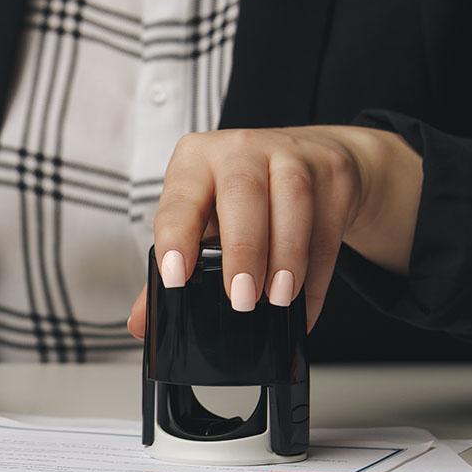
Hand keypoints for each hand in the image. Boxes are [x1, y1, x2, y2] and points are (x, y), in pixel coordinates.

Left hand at [126, 126, 421, 335]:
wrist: (308, 157)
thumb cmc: (239, 196)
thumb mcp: (202, 219)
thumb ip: (171, 267)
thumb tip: (140, 322)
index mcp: (195, 160)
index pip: (181, 197)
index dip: (176, 236)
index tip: (175, 277)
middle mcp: (240, 149)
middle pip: (243, 191)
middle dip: (242, 249)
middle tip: (240, 299)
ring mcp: (291, 155)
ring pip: (293, 200)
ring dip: (286, 256)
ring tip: (277, 299)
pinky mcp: (332, 172)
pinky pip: (327, 225)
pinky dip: (318, 273)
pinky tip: (304, 305)